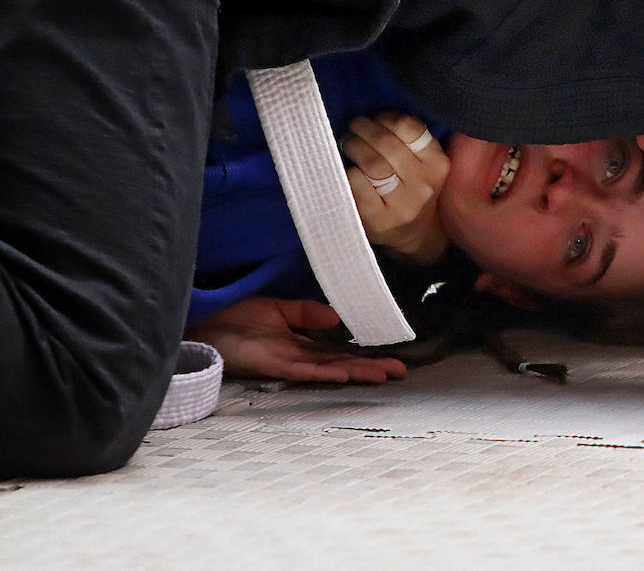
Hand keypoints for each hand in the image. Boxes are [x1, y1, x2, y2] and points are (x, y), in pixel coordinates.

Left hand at [186, 297, 406, 383]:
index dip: (365, 354)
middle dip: (371, 367)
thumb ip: (306, 312)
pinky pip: (303, 369)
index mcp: (300, 343)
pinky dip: (325, 372)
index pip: (339, 350)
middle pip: (342, 362)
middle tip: (400, 371)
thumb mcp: (278, 308)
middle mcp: (298, 356)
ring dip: (357, 372)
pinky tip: (344, 373)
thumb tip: (337, 317)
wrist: (202, 323)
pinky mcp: (272, 364)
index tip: (390, 356)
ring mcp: (287, 362)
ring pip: (329, 369)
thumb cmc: (233, 317)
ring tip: (383, 375)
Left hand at [343, 113, 449, 264]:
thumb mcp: (425, 165)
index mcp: (438, 164)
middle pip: (387, 144)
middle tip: (354, 127)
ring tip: (348, 143)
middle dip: (364, 129)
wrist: (415, 234)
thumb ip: (410, 141)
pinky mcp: (380, 219)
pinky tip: (349, 171)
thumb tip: (374, 116)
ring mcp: (403, 204)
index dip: (386, 119)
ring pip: (373, 164)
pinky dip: (349, 173)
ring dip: (354, 147)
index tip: (374, 119)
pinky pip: (358, 185)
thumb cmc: (414, 188)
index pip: (410, 128)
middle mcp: (424, 184)